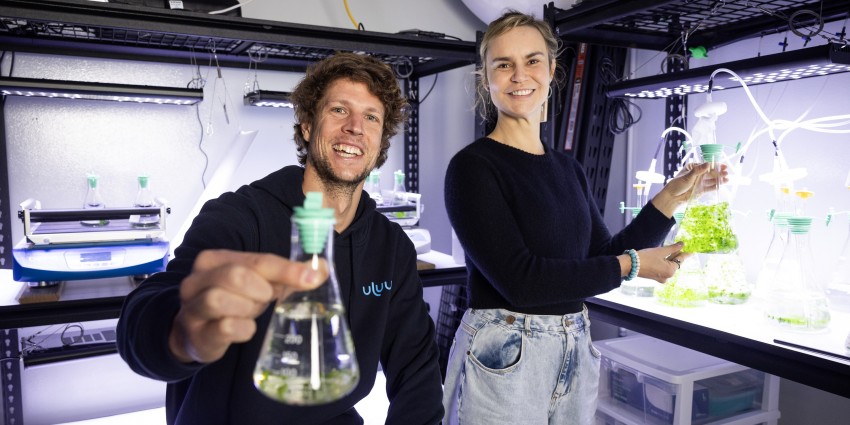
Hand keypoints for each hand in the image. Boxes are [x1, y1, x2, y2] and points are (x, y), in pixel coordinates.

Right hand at [169, 249, 326, 363]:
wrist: (197, 333)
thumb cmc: (233, 303)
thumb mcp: (258, 284)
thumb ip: (286, 275)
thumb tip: (321, 268)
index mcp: (214, 260)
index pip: (256, 260)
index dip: (286, 269)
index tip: (312, 278)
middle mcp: (197, 280)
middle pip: (237, 275)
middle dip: (260, 290)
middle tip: (265, 299)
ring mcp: (192, 307)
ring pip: (222, 299)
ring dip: (248, 308)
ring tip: (250, 312)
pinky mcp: (197, 333)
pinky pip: (226, 327)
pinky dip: (243, 329)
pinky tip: (243, 329)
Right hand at [636, 242, 689, 282]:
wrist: (630, 265)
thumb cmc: (646, 257)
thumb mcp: (661, 251)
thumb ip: (673, 248)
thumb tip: (682, 244)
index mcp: (671, 271)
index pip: (681, 259)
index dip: (686, 253)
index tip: (692, 250)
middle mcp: (668, 277)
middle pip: (675, 263)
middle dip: (676, 255)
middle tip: (679, 246)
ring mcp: (661, 278)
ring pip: (669, 266)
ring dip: (669, 258)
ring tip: (668, 249)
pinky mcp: (655, 278)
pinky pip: (663, 269)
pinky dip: (664, 263)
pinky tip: (662, 256)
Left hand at [651, 162, 728, 216]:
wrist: (673, 197)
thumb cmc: (677, 184)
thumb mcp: (688, 176)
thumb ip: (698, 170)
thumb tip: (708, 163)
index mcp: (693, 168)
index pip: (706, 165)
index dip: (715, 165)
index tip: (723, 166)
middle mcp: (698, 174)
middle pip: (710, 172)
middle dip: (718, 172)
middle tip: (726, 172)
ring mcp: (700, 182)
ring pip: (711, 180)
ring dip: (719, 179)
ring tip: (727, 179)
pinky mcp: (701, 190)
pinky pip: (710, 187)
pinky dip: (715, 186)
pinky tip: (721, 185)